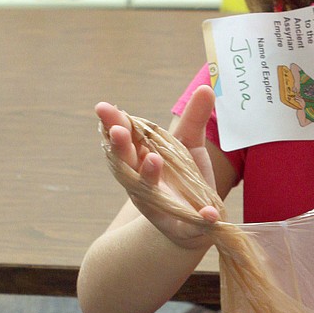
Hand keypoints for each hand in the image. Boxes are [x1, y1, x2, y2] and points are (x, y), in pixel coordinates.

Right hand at [97, 84, 219, 248]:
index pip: (124, 139)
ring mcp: (159, 205)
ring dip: (149, 175)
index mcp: (141, 159)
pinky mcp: (181, 226)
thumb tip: (207, 86)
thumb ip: (195, 118)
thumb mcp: (189, 145)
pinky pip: (190, 223)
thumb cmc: (184, 179)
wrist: (195, 223)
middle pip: (126, 162)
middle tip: (117, 130)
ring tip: (154, 160)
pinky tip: (209, 215)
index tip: (104, 108)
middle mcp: (142, 181)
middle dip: (120, 146)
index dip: (114, 124)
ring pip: (148, 190)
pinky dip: (200, 219)